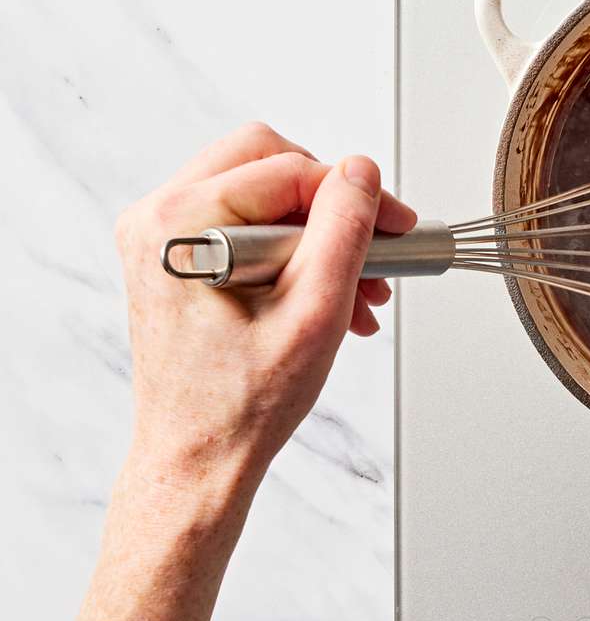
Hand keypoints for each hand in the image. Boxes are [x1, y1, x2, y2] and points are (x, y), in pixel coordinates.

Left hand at [114, 122, 415, 499]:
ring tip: (360, 291)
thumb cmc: (240, 404)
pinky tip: (331, 297)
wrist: (200, 458)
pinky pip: (250, 225)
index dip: (355, 193)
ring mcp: (165, 240)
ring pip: (264, 194)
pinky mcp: (180, 259)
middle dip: (333, 206)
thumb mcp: (315, 310)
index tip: (398, 226)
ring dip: (322, 234)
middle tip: (375, 249)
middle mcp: (159, 221)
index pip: (289, 168)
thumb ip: (343, 228)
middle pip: (270, 163)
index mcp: (180, 224)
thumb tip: (361, 173)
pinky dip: (298, 253)